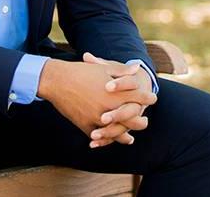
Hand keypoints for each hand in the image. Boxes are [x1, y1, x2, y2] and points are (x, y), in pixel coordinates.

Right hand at [37, 58, 156, 145]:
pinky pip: (100, 137)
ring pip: (117, 132)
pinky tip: (110, 140)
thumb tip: (137, 68)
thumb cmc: (81, 71)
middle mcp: (109, 108)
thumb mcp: (103, 68)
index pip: (138, 97)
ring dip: (126, 135)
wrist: (57, 80)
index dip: (147, 97)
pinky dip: (106, 140)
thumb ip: (122, 71)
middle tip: (145, 121)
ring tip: (131, 138)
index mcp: (115, 93)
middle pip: (132, 119)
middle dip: (141, 121)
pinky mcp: (86, 126)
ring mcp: (97, 119)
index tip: (152, 98)